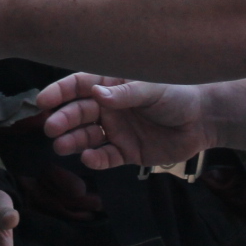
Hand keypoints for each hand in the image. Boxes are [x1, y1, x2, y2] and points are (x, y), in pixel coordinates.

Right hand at [38, 73, 214, 170]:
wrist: (203, 121)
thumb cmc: (178, 96)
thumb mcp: (153, 89)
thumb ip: (126, 93)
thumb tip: (97, 94)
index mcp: (112, 86)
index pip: (79, 86)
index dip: (59, 92)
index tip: (43, 101)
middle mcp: (109, 108)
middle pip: (78, 113)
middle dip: (63, 120)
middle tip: (51, 128)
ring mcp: (116, 130)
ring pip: (87, 136)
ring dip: (73, 141)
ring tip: (61, 146)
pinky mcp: (126, 152)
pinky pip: (106, 157)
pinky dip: (96, 159)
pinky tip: (89, 159)